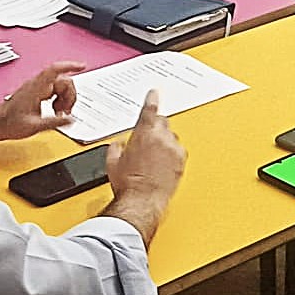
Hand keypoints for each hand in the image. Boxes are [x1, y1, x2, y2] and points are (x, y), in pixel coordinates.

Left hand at [0, 62, 84, 141]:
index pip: (55, 70)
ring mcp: (36, 88)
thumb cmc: (9, 123)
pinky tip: (55, 110)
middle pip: (63, 81)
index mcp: (36, 88)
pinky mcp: (36, 92)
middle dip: (69, 95)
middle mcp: (37, 85)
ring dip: (65, 98)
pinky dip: (59, 99)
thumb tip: (71, 120)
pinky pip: (54, 90)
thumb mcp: (34, 126)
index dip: (70, 65)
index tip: (82, 65)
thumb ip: (54, 122)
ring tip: (59, 112)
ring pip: (60, 86)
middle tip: (66, 111)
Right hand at [106, 89, 185, 244]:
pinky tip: (163, 165)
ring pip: (171, 137)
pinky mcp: (181, 161)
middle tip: (147, 141)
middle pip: (162, 122)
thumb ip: (116, 147)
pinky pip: (177, 151)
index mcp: (144, 133)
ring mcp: (173, 149)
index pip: (149, 109)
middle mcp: (161, 138)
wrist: (142, 201)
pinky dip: (171, 154)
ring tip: (153, 159)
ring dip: (163, 142)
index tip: (154, 92)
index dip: (152, 99)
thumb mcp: (113, 163)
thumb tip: (118, 145)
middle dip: (155, 127)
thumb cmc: (128, 184)